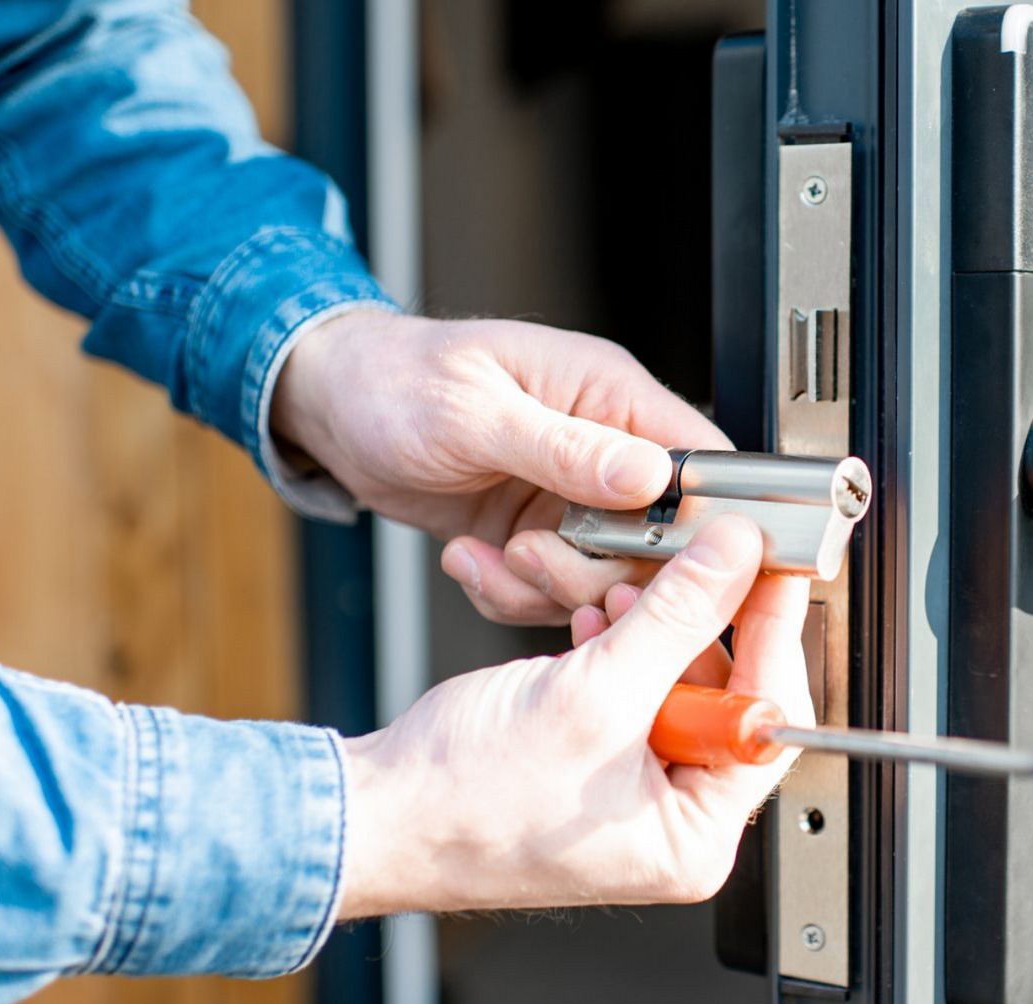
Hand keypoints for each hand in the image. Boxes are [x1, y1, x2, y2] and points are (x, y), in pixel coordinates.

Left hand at [274, 311, 730, 623]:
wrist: (331, 407)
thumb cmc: (394, 379)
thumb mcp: (475, 412)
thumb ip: (566, 447)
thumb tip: (651, 474)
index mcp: (610, 394)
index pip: (701, 461)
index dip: (701, 520)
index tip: (658, 560)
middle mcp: (603, 448)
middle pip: (659, 539)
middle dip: (598, 569)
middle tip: (533, 558)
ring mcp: (572, 498)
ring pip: (606, 577)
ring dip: (544, 586)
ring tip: (489, 558)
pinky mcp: (537, 535)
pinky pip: (552, 591)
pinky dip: (508, 593)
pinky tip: (468, 559)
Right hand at [336, 516, 813, 914]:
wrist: (373, 813)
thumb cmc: (463, 801)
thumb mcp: (594, 693)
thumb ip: (677, 617)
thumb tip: (736, 560)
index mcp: (695, 837)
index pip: (769, 720)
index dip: (773, 633)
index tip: (774, 568)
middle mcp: (673, 821)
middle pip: (727, 693)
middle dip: (696, 622)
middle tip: (698, 560)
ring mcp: (633, 791)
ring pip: (674, 680)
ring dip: (648, 625)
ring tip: (619, 590)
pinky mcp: (596, 761)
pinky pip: (631, 688)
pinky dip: (616, 645)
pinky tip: (593, 620)